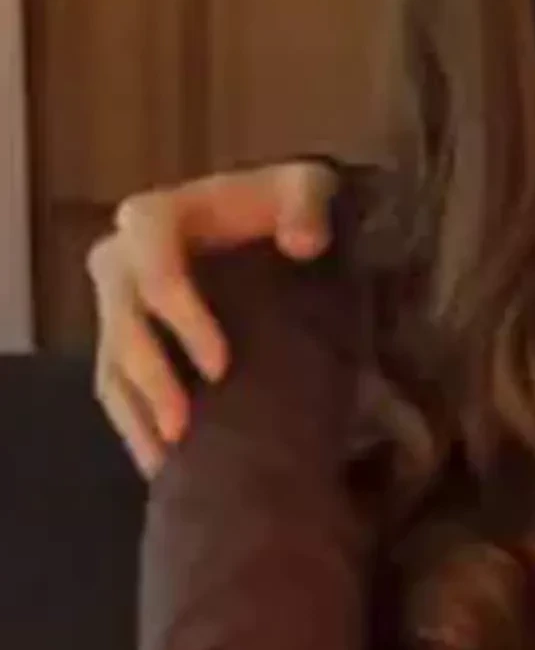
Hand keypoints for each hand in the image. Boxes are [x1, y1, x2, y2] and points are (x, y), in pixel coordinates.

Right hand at [87, 161, 339, 475]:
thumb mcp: (305, 185)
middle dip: (151, 380)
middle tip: (185, 428)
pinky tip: (162, 464)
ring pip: (111, 365)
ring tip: (170, 459)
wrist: (269, 223)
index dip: (179, 317)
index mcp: (153, 219)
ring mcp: (119, 306)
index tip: (219, 364)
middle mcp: (122, 261)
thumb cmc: (283, 204)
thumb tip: (304, 243)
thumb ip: (307, 203)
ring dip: (137, 415)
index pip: (152, 268)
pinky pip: (115, 388)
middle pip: (122, 327)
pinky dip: (135, 426)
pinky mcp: (125, 342)